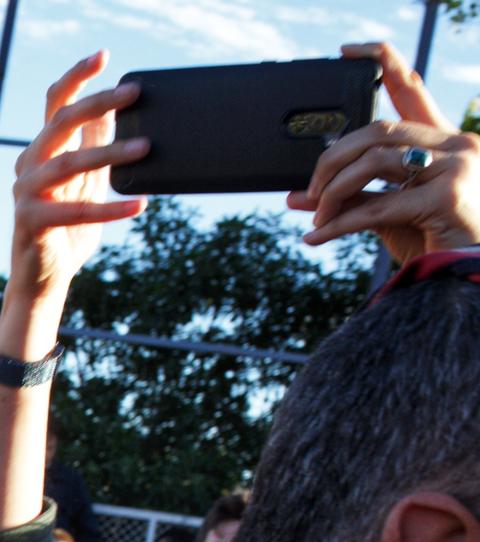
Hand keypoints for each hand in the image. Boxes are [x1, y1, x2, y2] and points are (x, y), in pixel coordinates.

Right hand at [9, 52, 149, 304]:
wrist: (44, 277)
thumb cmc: (68, 227)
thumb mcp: (88, 180)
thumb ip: (96, 147)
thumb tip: (119, 111)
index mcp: (42, 149)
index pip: (55, 103)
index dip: (77, 77)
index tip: (104, 57)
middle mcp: (29, 164)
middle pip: (60, 121)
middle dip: (98, 102)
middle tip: (134, 92)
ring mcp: (25, 192)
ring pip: (68, 163)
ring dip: (109, 153)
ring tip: (146, 148)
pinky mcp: (30, 221)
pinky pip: (75, 211)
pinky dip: (109, 208)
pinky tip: (139, 205)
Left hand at [290, 45, 477, 263]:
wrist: (464, 273)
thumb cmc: (432, 238)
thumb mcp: (386, 213)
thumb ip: (349, 197)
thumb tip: (296, 196)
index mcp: (442, 140)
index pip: (411, 89)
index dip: (383, 62)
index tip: (348, 50)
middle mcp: (455, 144)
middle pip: (378, 131)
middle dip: (332, 160)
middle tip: (309, 190)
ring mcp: (456, 167)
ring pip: (374, 164)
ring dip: (333, 193)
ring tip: (317, 219)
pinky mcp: (448, 196)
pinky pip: (377, 206)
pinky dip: (339, 223)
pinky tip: (316, 237)